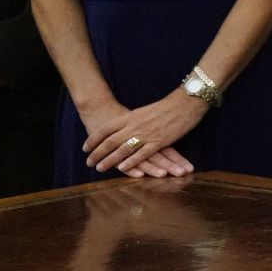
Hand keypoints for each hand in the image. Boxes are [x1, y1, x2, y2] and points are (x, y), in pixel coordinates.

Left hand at [84, 92, 204, 175]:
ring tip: (99, 168)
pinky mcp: (159, 141)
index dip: (94, 139)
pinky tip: (122, 168)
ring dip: (110, 160)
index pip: (106, 129)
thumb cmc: (167, 106)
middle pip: (111, 141)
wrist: (185, 102)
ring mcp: (146, 134)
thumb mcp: (144, 111)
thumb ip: (134, 120)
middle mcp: (134, 125)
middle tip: (88, 162)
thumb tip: (125, 128)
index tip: (85, 148)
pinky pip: (142, 153)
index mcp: (130, 116)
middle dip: (98, 153)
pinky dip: (131, 162)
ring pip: (123, 149)